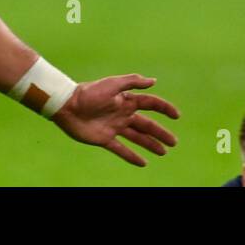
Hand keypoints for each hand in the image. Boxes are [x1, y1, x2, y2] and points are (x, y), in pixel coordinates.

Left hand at [52, 74, 179, 166]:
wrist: (67, 106)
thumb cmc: (89, 92)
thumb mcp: (113, 83)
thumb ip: (133, 82)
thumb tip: (153, 81)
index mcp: (127, 100)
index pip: (151, 104)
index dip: (164, 109)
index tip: (176, 116)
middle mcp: (123, 114)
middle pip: (147, 125)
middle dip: (161, 133)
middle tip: (174, 142)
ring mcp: (115, 127)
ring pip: (137, 138)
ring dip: (151, 145)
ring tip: (163, 152)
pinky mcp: (105, 139)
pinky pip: (121, 149)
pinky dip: (132, 156)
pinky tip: (143, 163)